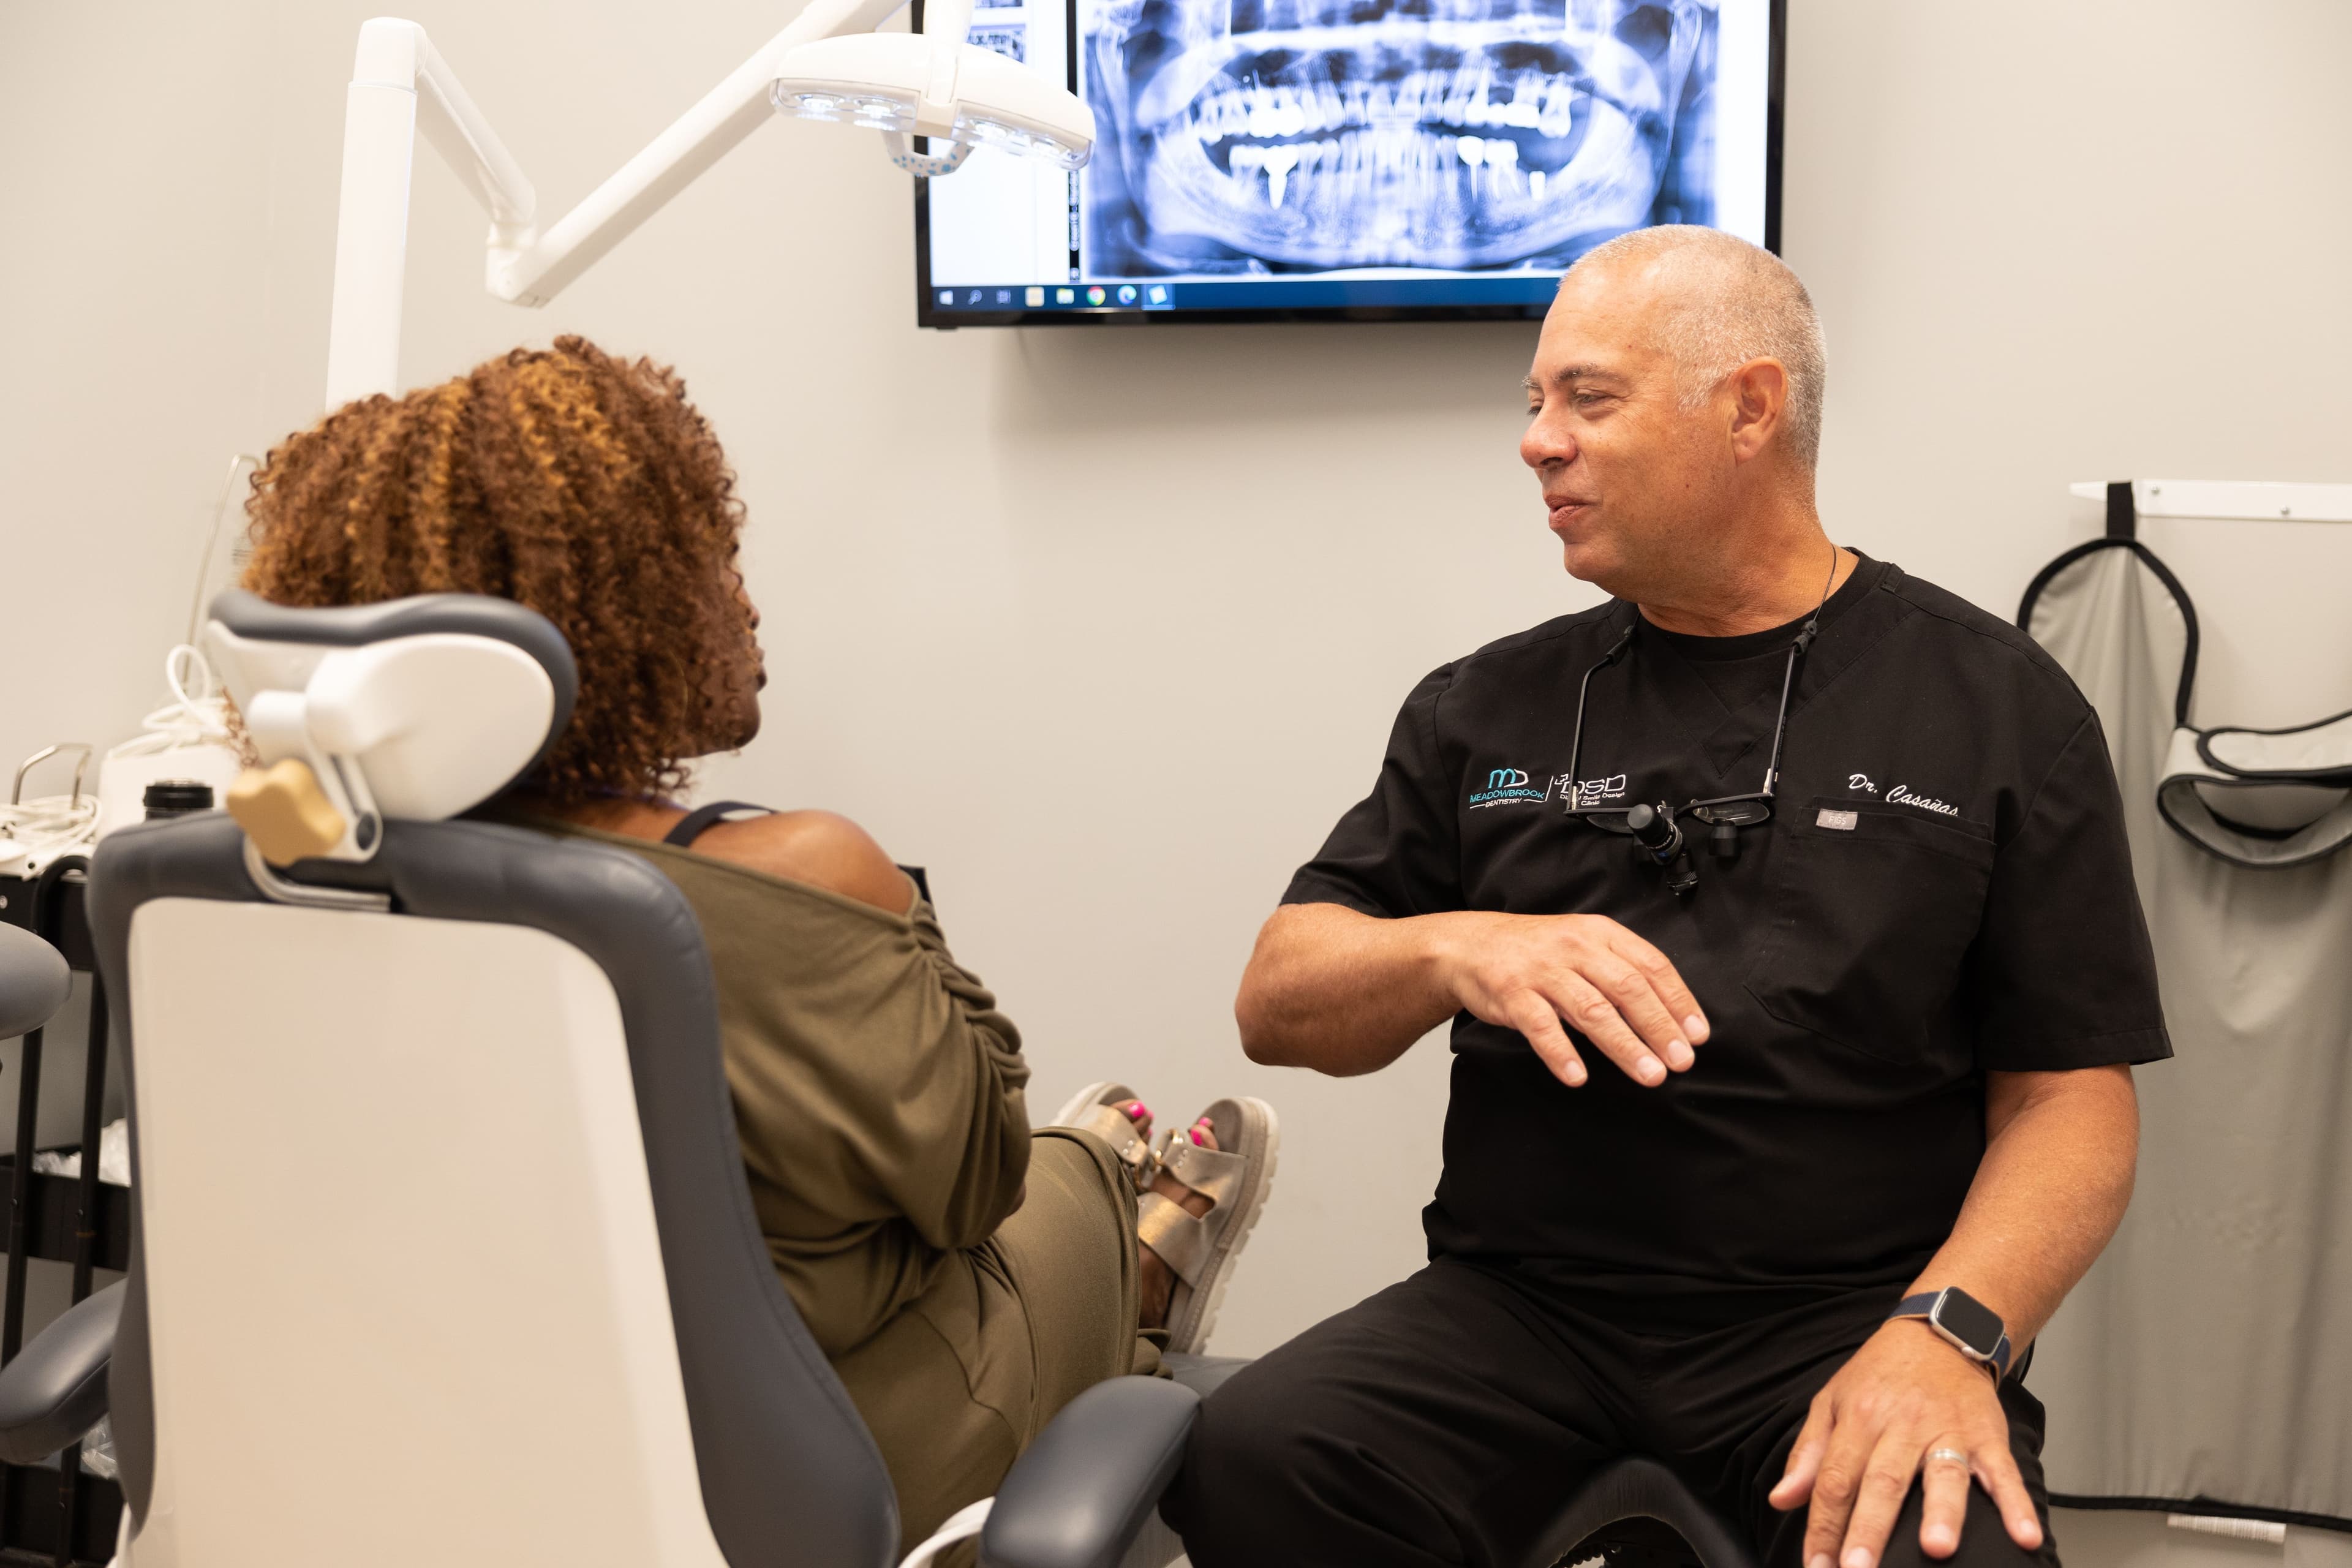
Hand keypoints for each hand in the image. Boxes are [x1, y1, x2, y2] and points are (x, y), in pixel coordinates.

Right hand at [1433, 912, 1707, 1087]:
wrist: (1469, 945)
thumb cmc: (1535, 952)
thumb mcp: (1582, 945)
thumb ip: (1618, 972)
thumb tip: (1667, 1018)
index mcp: (1600, 933)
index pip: (1651, 964)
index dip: (1678, 1000)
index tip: (1697, 1034)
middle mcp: (1574, 947)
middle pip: (1627, 988)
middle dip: (1659, 1027)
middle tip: (1680, 1061)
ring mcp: (1542, 970)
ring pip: (1591, 1009)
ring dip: (1623, 1045)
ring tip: (1648, 1073)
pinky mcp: (1512, 993)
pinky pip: (1540, 1026)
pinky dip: (1561, 1053)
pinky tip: (1578, 1076)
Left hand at [1769, 1321, 2043, 1567]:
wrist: (1938, 1331)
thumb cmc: (1880, 1374)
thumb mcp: (1832, 1401)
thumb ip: (1809, 1454)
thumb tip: (1781, 1500)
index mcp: (1859, 1419)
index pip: (1835, 1480)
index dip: (1823, 1527)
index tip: (1818, 1567)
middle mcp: (1902, 1426)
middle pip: (1883, 1483)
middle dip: (1870, 1530)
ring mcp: (1949, 1430)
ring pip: (1944, 1473)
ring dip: (1942, 1514)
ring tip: (1936, 1550)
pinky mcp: (1988, 1435)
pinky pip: (2004, 1471)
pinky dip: (2016, 1504)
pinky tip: (2024, 1535)